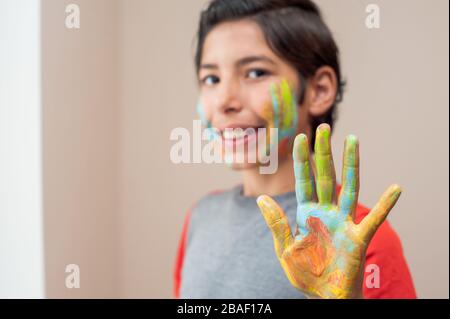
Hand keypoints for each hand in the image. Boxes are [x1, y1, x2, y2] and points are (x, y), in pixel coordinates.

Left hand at [256, 124, 401, 298]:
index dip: (303, 160)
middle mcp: (326, 212)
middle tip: (323, 127)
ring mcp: (343, 222)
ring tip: (353, 140)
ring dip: (351, 164)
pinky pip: (374, 219)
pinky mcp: (357, 238)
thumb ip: (275, 223)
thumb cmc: (305, 273)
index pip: (304, 180)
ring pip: (348, 187)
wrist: (323, 295)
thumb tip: (260, 197)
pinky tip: (396, 188)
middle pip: (325, 176)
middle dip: (324, 152)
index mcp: (307, 213)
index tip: (301, 138)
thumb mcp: (285, 248)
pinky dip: (386, 205)